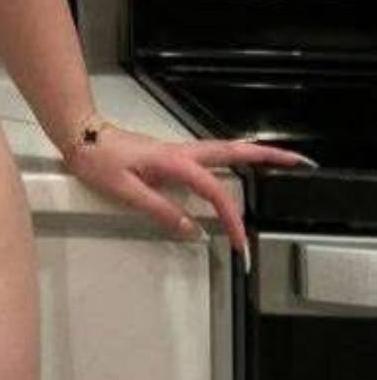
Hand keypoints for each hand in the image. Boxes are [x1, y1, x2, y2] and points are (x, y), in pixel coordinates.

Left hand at [62, 122, 316, 268]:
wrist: (79, 135)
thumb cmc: (97, 160)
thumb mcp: (124, 191)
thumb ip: (159, 210)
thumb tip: (192, 230)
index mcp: (174, 162)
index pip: (214, 192)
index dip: (231, 218)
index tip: (240, 244)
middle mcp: (180, 152)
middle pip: (232, 152)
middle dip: (267, 158)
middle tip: (300, 163)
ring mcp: (176, 151)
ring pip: (223, 150)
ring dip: (252, 155)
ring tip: (279, 163)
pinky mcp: (169, 155)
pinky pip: (208, 156)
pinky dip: (230, 158)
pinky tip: (233, 168)